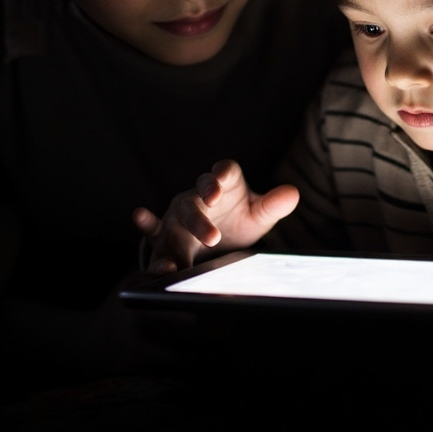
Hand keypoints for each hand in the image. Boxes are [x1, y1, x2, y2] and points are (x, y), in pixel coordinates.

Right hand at [132, 159, 299, 272]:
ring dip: (178, 240)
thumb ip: (273, 205)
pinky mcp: (165, 232)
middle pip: (197, 202)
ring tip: (178, 259)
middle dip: (201, 219)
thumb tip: (293, 193)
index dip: (222, 174)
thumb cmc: (238, 220)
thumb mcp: (258, 216)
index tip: (223, 180)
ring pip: (177, 220)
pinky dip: (146, 226)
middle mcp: (199, 195)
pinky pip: (153, 230)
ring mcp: (180, 213)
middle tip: (213, 237)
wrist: (219, 239)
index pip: (224, 171)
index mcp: (225, 184)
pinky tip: (139, 218)